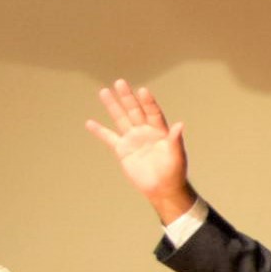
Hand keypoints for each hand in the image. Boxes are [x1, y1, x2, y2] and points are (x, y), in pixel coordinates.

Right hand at [84, 80, 193, 220]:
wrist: (162, 189)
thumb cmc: (174, 172)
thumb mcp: (177, 155)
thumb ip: (175, 140)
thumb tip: (180, 125)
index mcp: (160, 131)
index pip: (153, 112)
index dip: (148, 102)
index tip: (142, 90)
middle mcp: (145, 131)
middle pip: (135, 111)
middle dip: (127, 97)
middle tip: (120, 82)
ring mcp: (133, 139)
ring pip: (121, 119)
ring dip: (113, 106)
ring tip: (104, 91)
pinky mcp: (122, 150)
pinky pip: (109, 138)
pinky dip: (99, 130)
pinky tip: (90, 122)